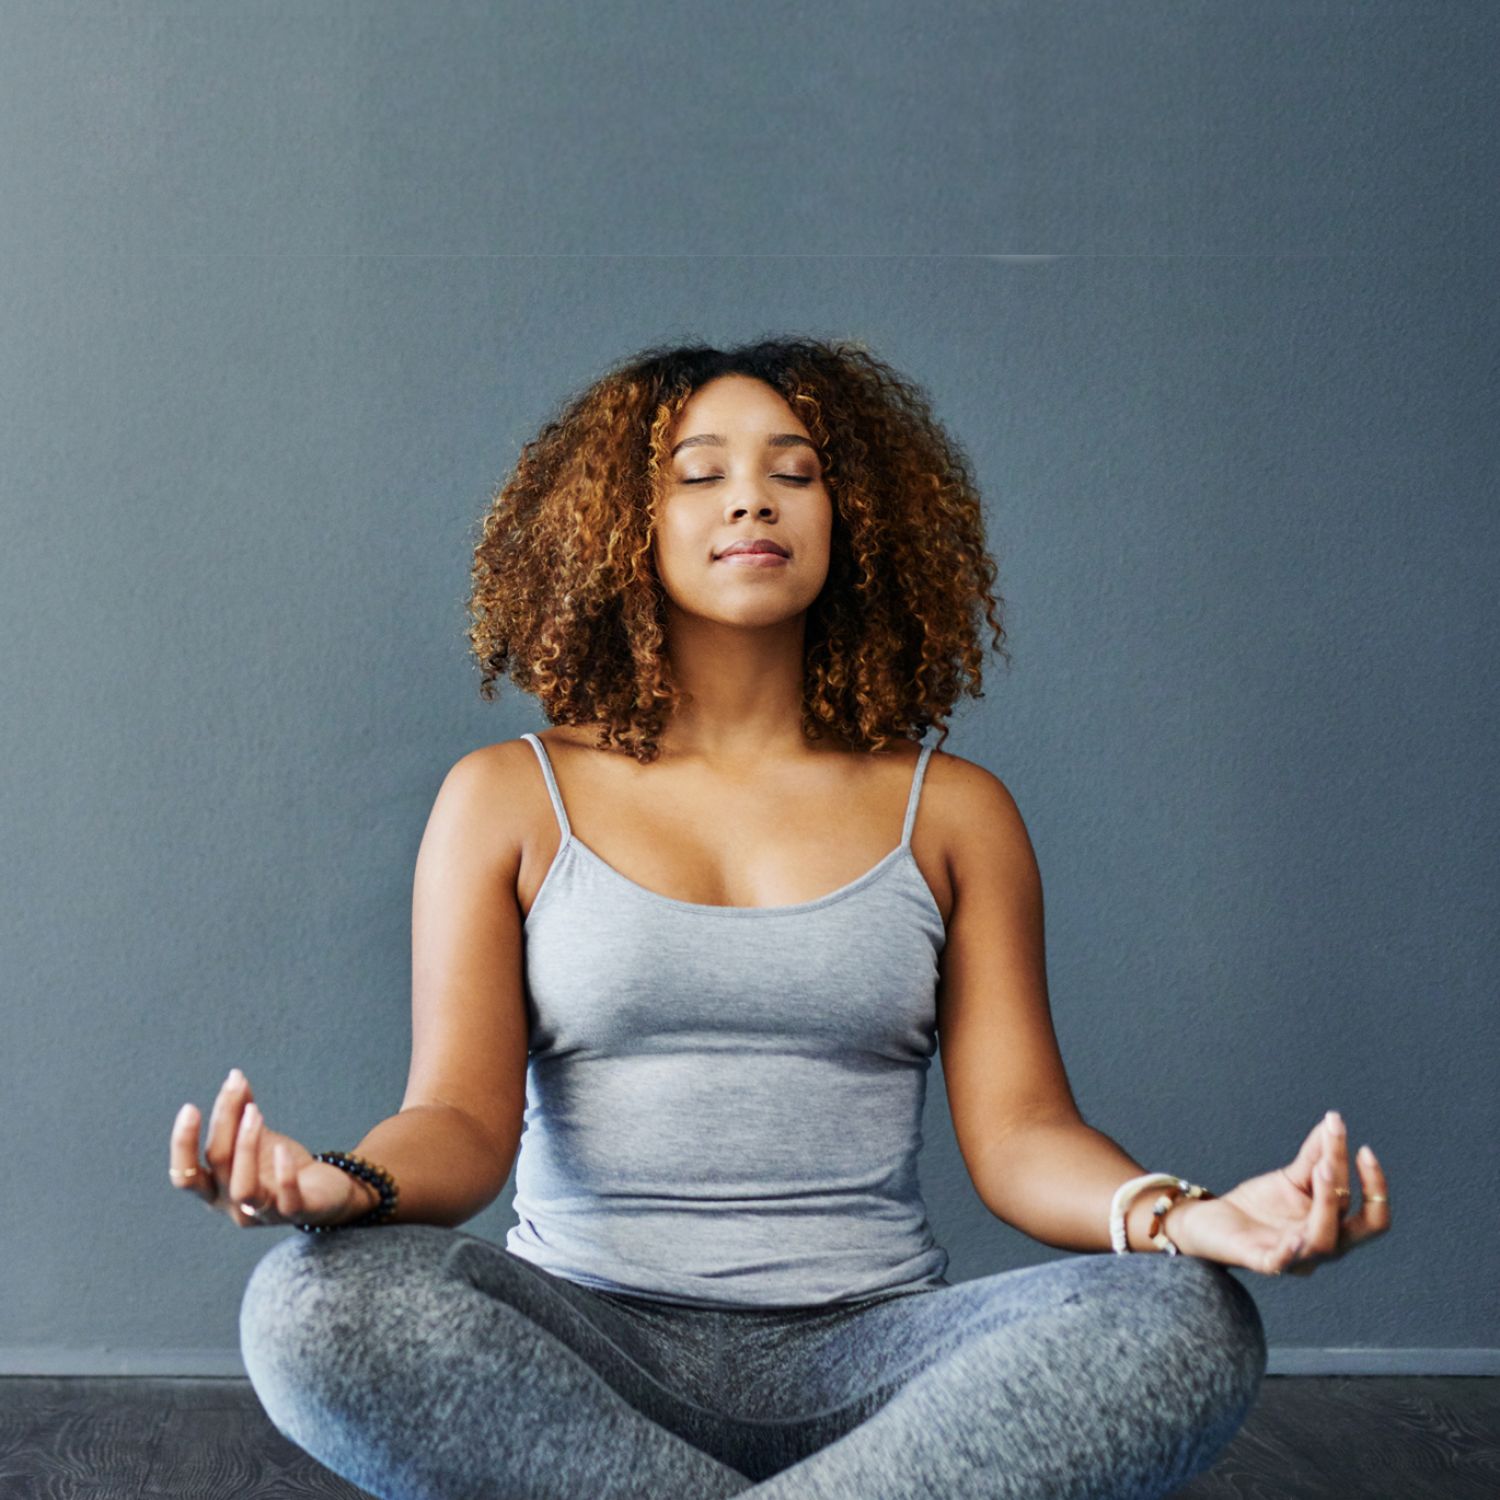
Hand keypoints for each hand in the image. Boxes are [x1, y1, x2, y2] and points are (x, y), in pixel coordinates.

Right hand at [168, 1067, 376, 1228]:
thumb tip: (235, 1077)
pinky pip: (287, 1200)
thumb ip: (242, 1113)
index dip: (183, 1144)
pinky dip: (284, 1174)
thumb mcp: (258, 1139)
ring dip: (246, 1145)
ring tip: (255, 1113)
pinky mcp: (294, 1213)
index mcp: (215, 1189)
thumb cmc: (281, 1166)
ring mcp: (262, 1214)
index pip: (185, 1174)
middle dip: (223, 1122)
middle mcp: (232, 1206)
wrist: (324, 1193)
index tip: (190, 1107)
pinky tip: (283, 1149)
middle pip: (216, 1165)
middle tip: (235, 1088)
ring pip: (243, 1188)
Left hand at [1157, 1110, 1389, 1276]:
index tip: (1364, 1148)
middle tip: (1337, 1157)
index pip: (1373, 1215)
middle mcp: (1323, 1246)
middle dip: (1356, 1191)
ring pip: (1324, 1241)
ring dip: (1326, 1205)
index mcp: (1335, 1227)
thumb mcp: (1291, 1177)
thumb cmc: (1259, 1205)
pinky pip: (1282, 1262)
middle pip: (1358, 1229)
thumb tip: (1333, 1122)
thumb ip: (1315, 1156)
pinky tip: (1294, 1237)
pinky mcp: (1264, 1262)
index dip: (1376, 1185)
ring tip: (1321, 1169)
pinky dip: (1290, 1252)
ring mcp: (1296, 1259)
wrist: (1214, 1222)